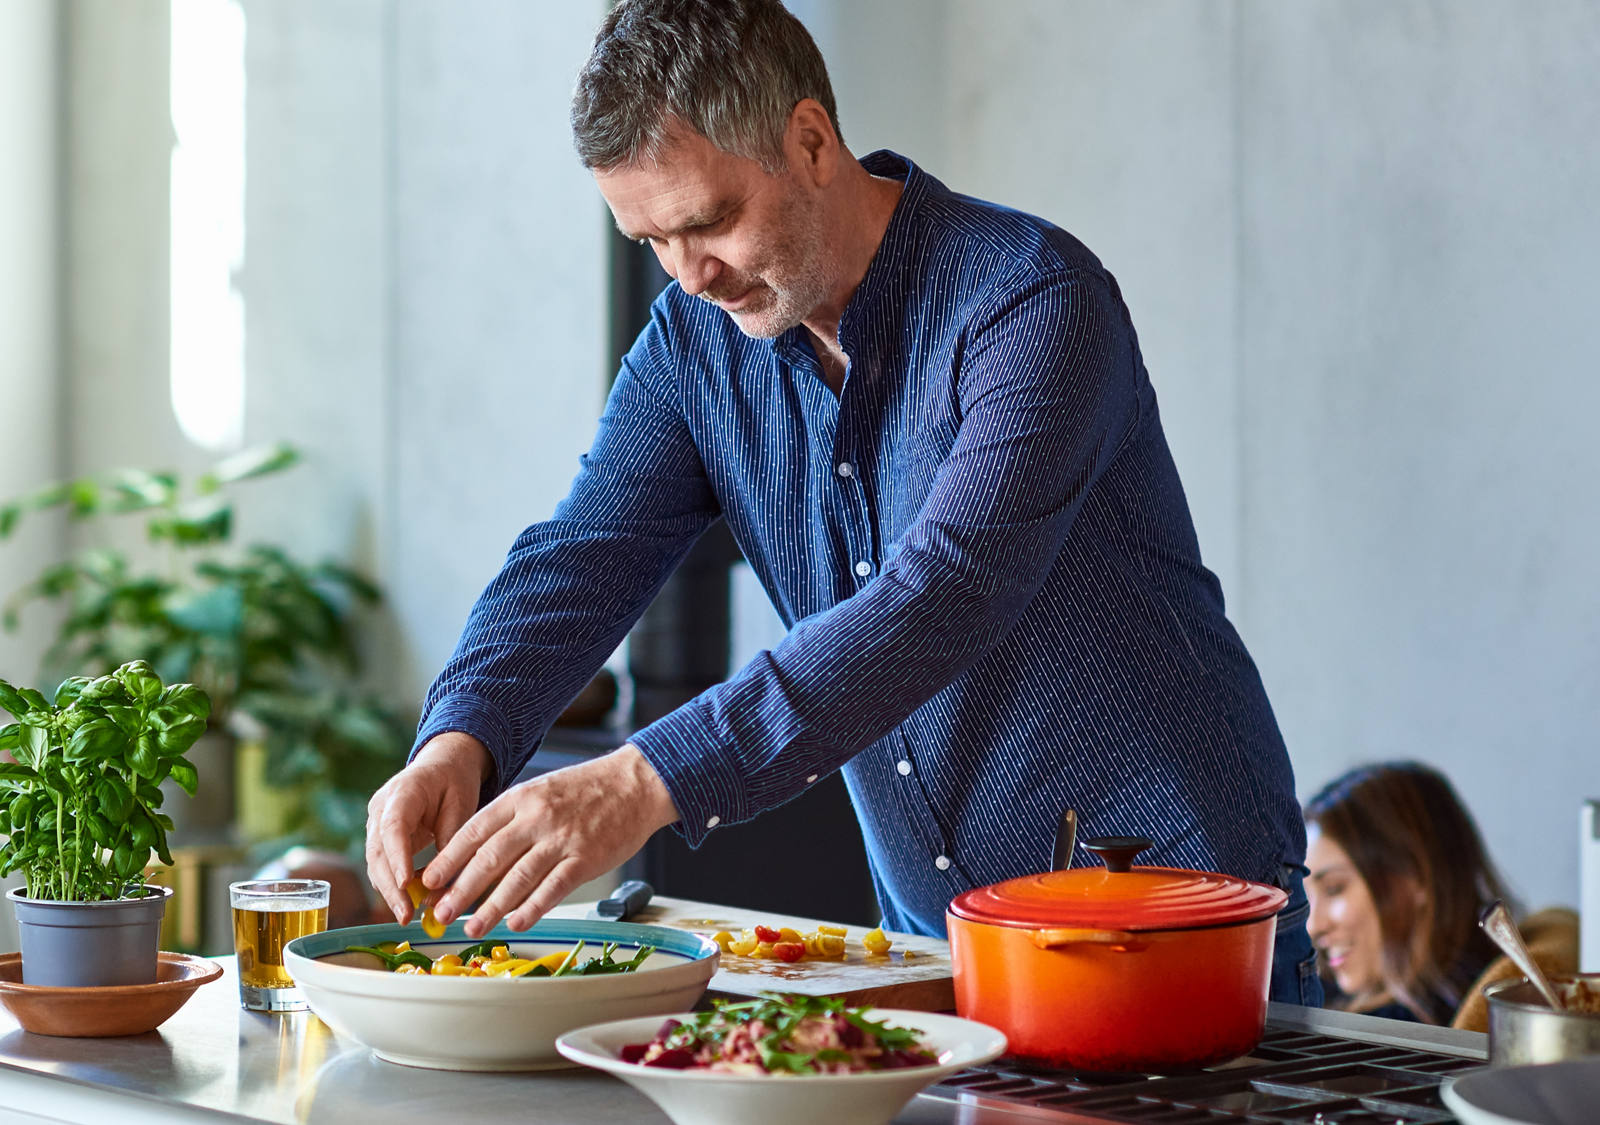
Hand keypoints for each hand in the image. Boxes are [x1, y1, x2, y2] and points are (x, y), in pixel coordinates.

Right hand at [364, 732, 490, 922]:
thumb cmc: (455, 780)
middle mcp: (381, 807)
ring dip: (389, 890)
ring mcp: (376, 821)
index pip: (393, 827)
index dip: (397, 857)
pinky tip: (407, 903)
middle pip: (378, 850)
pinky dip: (392, 883)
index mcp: (403, 791)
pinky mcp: (380, 836)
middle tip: (405, 915)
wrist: (443, 763)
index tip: (404, 884)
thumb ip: (451, 842)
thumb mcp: (462, 804)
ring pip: (375, 861)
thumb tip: (443, 887)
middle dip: (390, 886)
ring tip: (406, 916)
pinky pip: (382, 863)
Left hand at [423, 743, 678, 938]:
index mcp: (521, 798)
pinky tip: (516, 923)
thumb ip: (513, 819)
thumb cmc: (589, 789)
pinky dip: (532, 908)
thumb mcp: (542, 791)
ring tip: (473, 927)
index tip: (429, 882)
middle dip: (460, 890)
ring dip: (491, 907)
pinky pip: (552, 888)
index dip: (449, 859)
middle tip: (440, 914)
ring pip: (517, 877)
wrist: (636, 783)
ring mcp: (562, 838)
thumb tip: (480, 857)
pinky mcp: (586, 858)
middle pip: (489, 858)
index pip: (474, 831)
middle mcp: (537, 817)